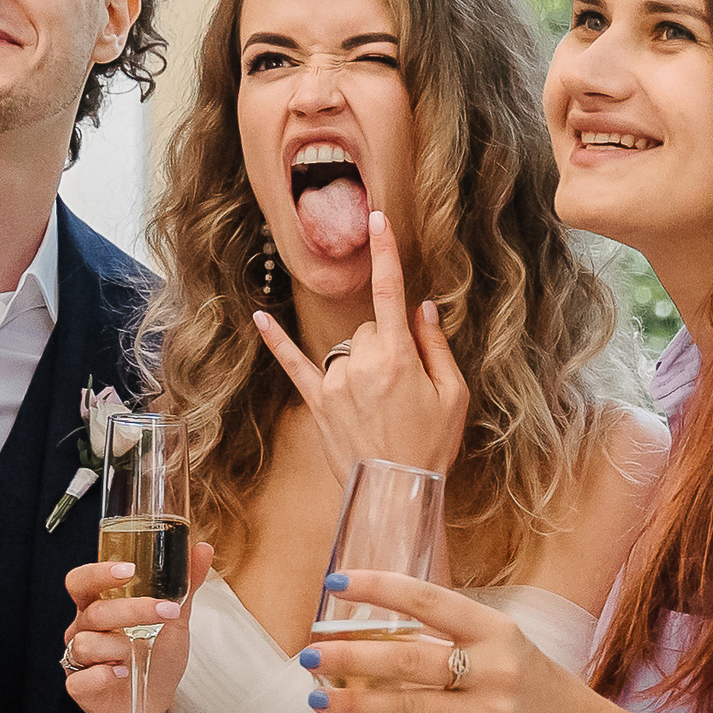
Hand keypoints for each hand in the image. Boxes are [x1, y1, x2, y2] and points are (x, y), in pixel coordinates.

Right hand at [61, 541, 215, 712]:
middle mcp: (83, 630)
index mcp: (99, 608)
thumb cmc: (154, 661)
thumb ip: (184, 587)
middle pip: (93, 611)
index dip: (98, 572)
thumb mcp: (173, 623)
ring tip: (138, 653)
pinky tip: (123, 675)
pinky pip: (83, 678)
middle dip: (128, 609)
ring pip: (86, 643)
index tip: (128, 568)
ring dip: (118, 646)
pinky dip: (105, 675)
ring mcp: (79, 660)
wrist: (148, 711)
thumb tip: (203, 549)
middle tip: (163, 610)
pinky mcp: (80, 688)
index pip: (83, 581)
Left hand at [252, 211, 469, 484]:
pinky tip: (259, 316)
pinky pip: (294, 363)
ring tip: (378, 404)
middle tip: (403, 386)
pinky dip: (277, 340)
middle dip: (385, 344)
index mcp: (399, 357)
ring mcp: (336, 383)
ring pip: (346, 348)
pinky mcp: (317, 402)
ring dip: (360, 362)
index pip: (391, 293)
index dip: (385, 253)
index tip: (378, 218)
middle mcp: (362, 364)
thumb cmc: (432, 446)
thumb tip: (424, 307)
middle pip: (369, 328)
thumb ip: (436, 347)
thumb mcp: (453, 396)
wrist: (397, 494)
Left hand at [301, 569, 654, 712]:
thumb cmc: (539, 686)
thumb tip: (381, 624)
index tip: (336, 582)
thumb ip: (454, 634)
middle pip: (408, 658)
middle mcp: (493, 669)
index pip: (429, 600)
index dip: (380, 588)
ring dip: (354, 701)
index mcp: (497, 630)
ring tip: (316, 695)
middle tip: (308, 650)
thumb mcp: (507, 644)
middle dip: (352, 655)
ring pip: (406, 707)